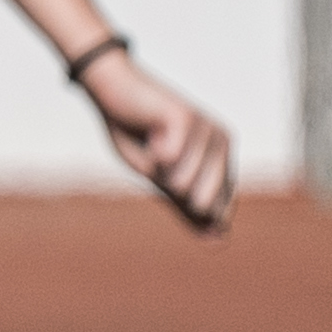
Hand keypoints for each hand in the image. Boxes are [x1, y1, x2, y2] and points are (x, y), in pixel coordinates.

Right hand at [78, 51, 235, 231]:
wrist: (110, 90)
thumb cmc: (133, 132)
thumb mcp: (159, 178)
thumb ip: (188, 207)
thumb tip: (221, 242)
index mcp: (220, 158)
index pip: (220, 205)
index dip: (192, 207)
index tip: (169, 183)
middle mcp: (222, 142)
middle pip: (204, 201)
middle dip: (169, 189)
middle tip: (156, 156)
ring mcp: (207, 130)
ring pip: (184, 184)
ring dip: (154, 170)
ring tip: (149, 140)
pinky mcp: (186, 118)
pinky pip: (170, 161)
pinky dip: (151, 155)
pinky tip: (149, 133)